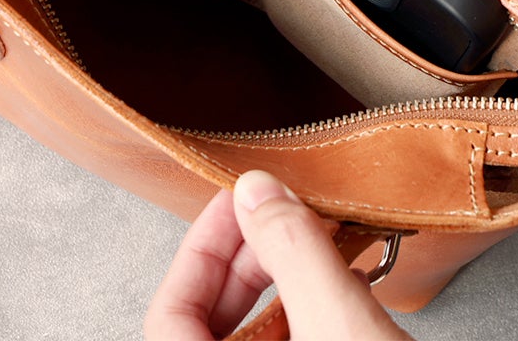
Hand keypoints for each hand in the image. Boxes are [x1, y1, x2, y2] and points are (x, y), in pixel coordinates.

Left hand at [145, 170, 409, 339]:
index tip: (235, 203)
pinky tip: (349, 282)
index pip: (168, 313)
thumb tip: (257, 190)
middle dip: (251, 259)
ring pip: (259, 334)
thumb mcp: (337, 322)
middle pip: (211, 318)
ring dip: (289, 282)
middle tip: (282, 212)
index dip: (199, 249)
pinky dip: (314, 310)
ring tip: (322, 239)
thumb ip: (294, 251)